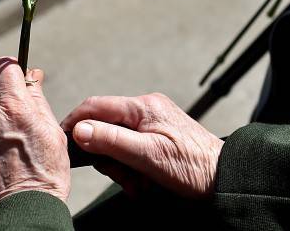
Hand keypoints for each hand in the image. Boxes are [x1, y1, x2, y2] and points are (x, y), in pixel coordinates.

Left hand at [0, 57, 69, 224]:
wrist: (22, 218)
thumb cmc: (45, 176)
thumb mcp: (52, 133)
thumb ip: (37, 99)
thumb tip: (30, 74)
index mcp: (14, 109)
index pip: (3, 68)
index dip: (10, 70)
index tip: (13, 76)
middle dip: (3, 103)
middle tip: (15, 128)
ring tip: (3, 154)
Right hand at [61, 93, 222, 197]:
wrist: (224, 177)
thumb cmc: (194, 165)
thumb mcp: (148, 155)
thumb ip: (111, 140)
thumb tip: (80, 130)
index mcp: (143, 106)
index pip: (95, 106)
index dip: (75, 123)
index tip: (65, 142)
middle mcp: (146, 108)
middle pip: (105, 127)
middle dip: (107, 155)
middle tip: (120, 175)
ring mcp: (152, 121)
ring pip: (117, 141)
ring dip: (121, 166)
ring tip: (137, 183)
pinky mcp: (158, 134)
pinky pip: (132, 147)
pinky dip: (132, 166)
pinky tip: (143, 181)